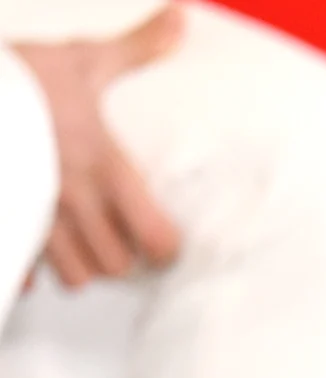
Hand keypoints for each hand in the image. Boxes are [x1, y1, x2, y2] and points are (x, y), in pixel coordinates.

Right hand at [12, 6, 182, 289]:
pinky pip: (20, 269)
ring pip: (73, 277)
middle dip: (121, 259)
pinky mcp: (1, 219)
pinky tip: (33, 248)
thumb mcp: (79, 58)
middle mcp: (70, 198)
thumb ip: (134, 50)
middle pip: (116, 268)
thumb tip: (181, 18)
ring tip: (82, 246)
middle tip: (120, 240)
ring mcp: (31, 215)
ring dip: (81, 266)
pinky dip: (30, 268)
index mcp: (101, 164)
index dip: (165, 246)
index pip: (155, 237)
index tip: (164, 238)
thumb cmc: (18, 74)